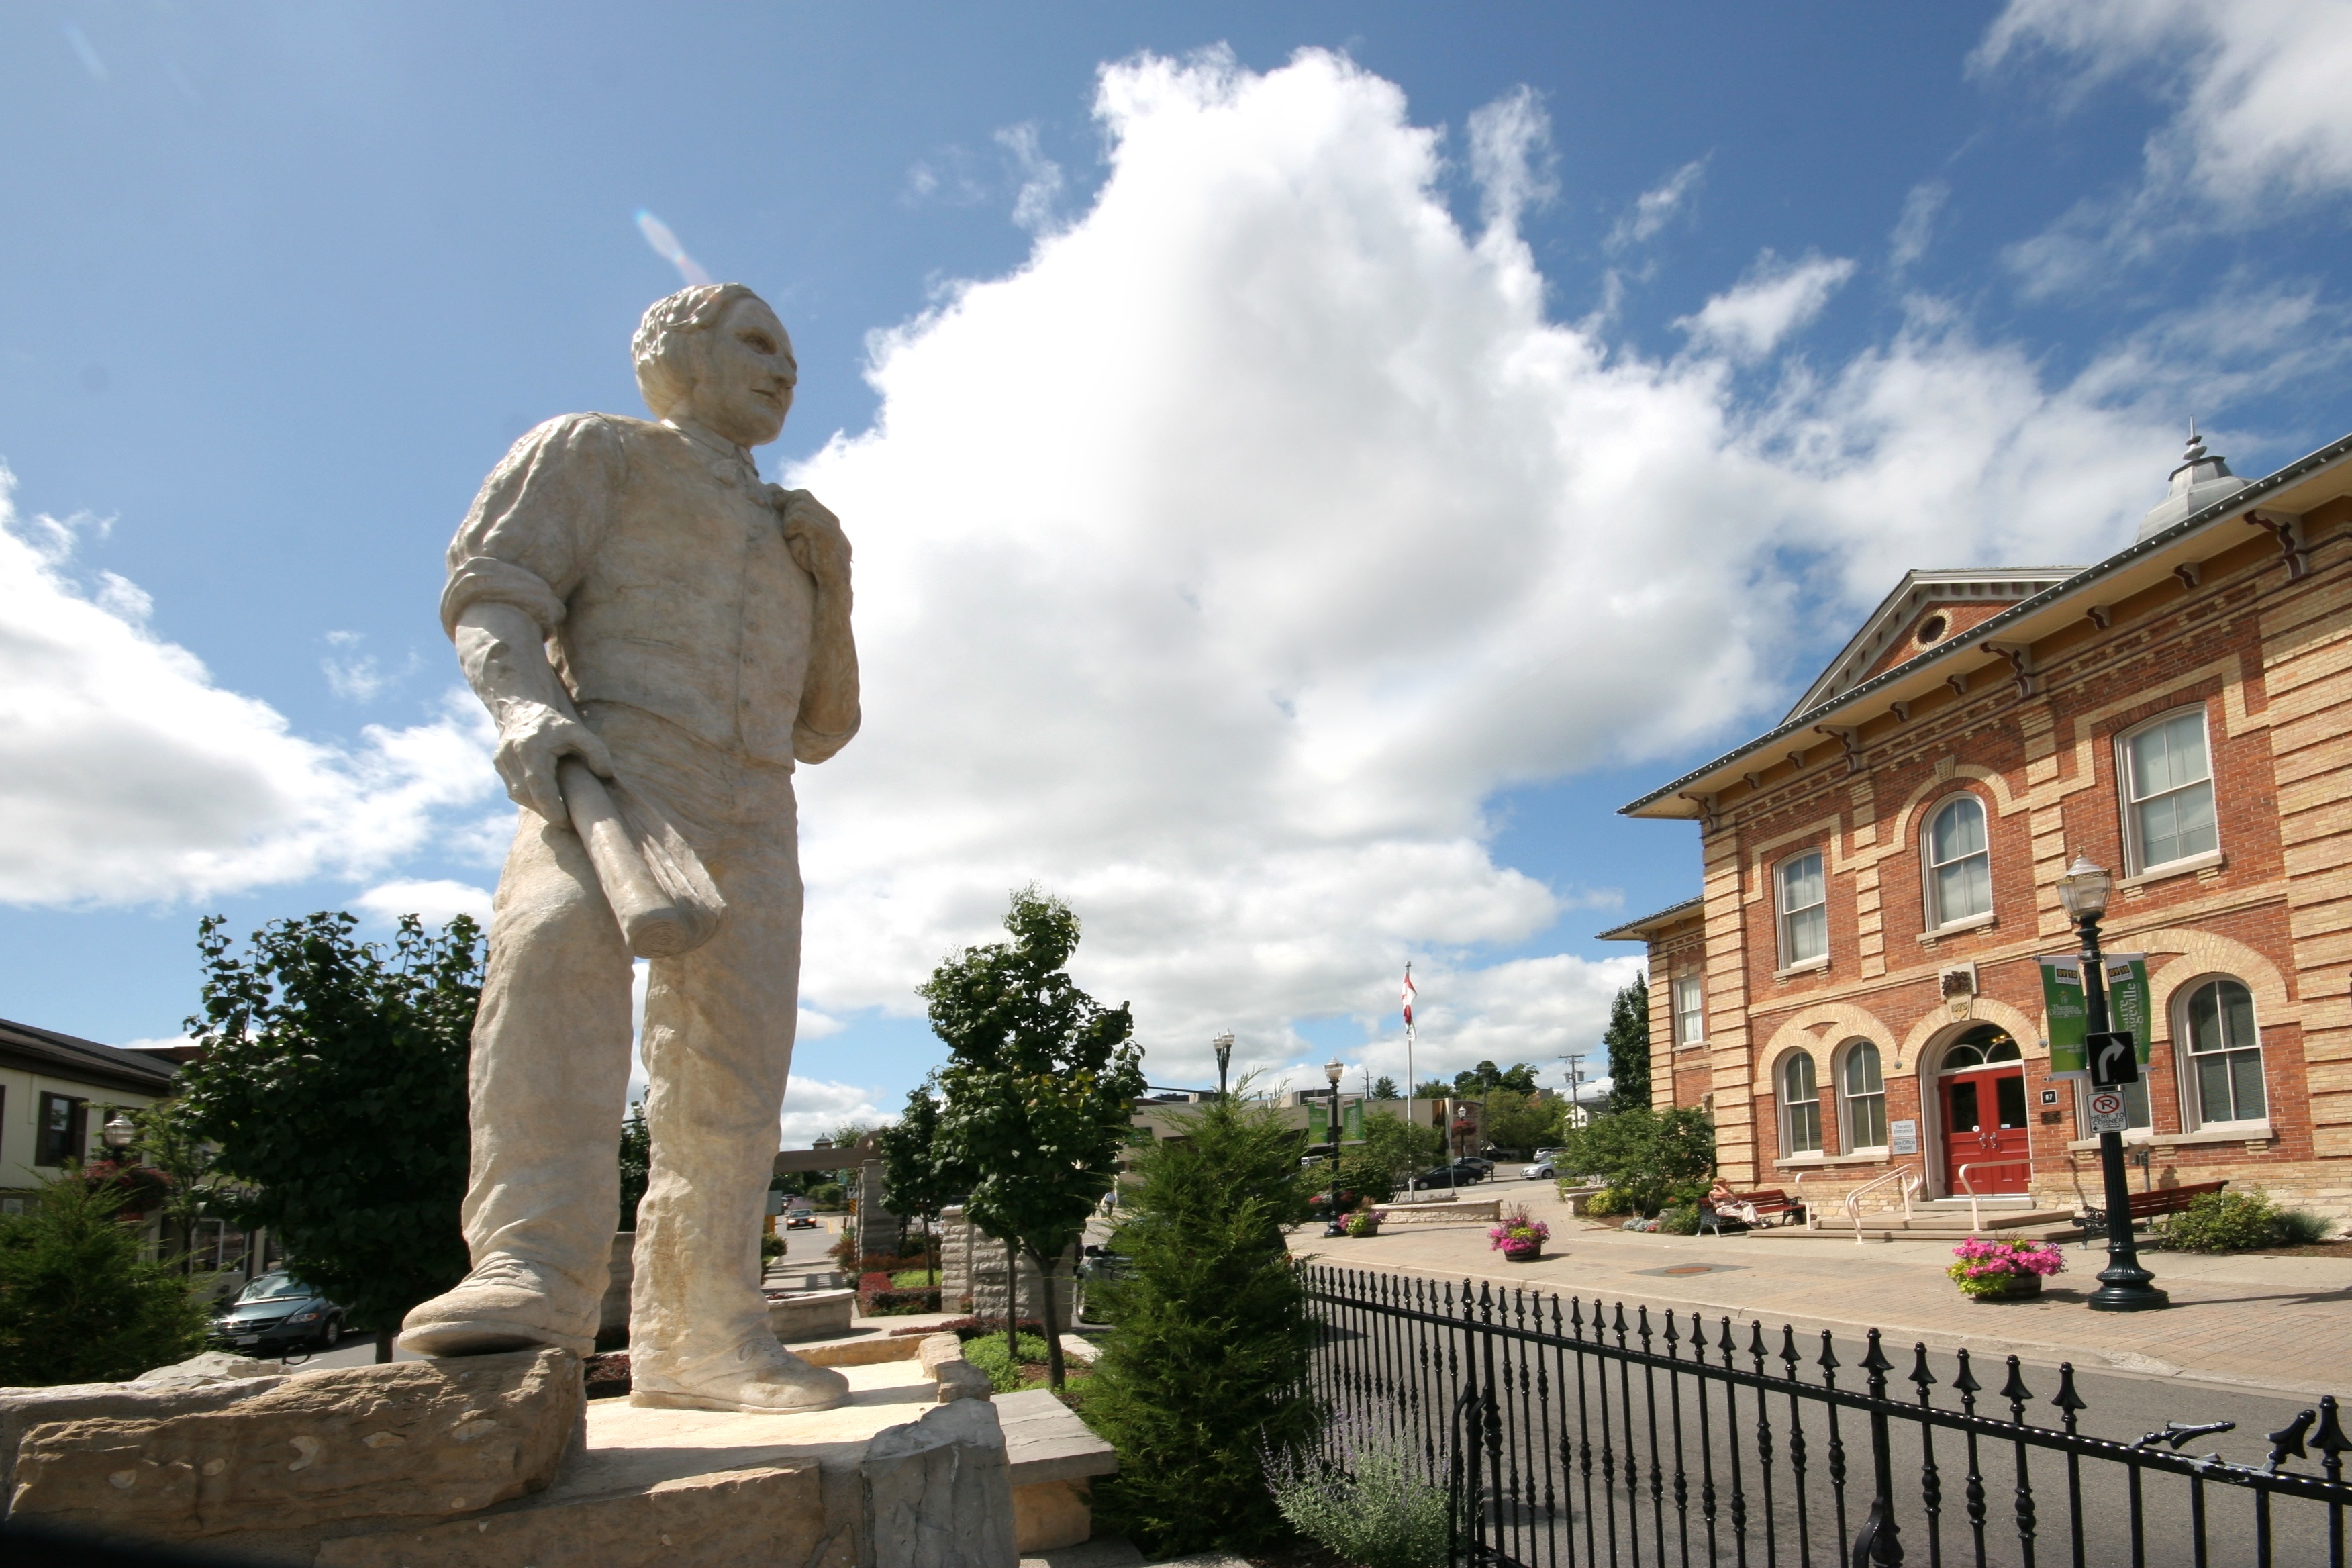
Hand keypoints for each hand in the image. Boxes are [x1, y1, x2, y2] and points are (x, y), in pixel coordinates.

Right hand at [492, 703, 613, 824]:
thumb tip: (606, 774)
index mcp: (531, 748)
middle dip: (546, 811)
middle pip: (527, 795)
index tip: (565, 821)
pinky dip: (529, 796)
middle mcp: (511, 755)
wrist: (522, 704)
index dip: (551, 807)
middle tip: (566, 821)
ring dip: (537, 805)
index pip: (539, 787)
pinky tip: (544, 798)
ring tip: (557, 810)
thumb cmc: (554, 721)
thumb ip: (596, 751)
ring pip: (518, 794)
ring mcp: (502, 760)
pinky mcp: (498, 763)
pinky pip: (513, 788)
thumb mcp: (579, 731)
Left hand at [770, 487, 851, 591]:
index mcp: (828, 521)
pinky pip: (800, 519)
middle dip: (785, 505)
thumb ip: (800, 528)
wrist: (835, 588)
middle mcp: (832, 520)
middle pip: (802, 496)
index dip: (787, 497)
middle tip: (779, 521)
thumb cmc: (816, 571)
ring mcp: (831, 526)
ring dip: (788, 519)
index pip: (805, 496)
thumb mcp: (807, 544)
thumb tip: (780, 508)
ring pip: (800, 505)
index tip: (774, 505)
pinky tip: (790, 536)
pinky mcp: (826, 534)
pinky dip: (791, 526)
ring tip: (788, 535)